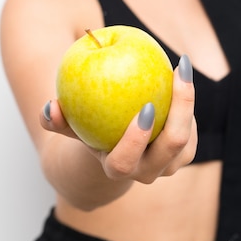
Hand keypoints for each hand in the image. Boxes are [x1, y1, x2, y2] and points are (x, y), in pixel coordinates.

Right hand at [39, 55, 196, 183]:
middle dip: (179, 115)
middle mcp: (147, 172)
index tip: (146, 107)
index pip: (126, 162)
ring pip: (186, 139)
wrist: (114, 146)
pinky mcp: (184, 153)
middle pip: (170, 149)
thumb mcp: (70, 124)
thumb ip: (55, 119)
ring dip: (186, 103)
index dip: (136, 139)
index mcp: (118, 168)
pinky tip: (181, 69)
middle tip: (176, 78)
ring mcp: (169, 165)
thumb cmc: (88, 128)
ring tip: (180, 67)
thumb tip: (50, 106)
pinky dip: (187, 101)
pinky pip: (191, 128)